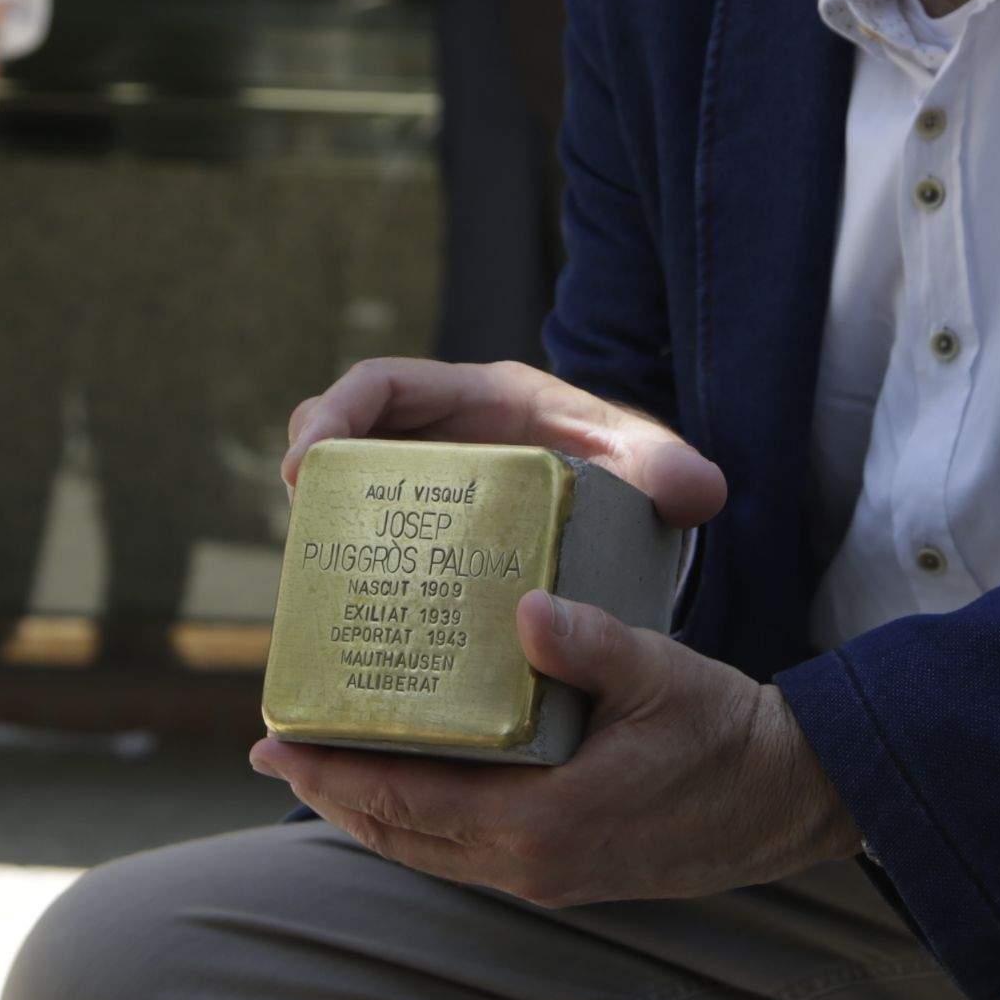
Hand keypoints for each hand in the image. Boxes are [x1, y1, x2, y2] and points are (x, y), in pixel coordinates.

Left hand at [253, 594, 857, 905]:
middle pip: (401, 837)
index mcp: (545, 823)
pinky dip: (417, 824)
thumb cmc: (726, 733)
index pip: (411, 803)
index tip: (279, 742)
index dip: (337, 774)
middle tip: (275, 748)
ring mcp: (545, 879)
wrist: (787, 799)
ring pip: (427, 853)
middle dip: (334, 794)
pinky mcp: (561, 875)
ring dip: (369, 813)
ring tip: (318, 768)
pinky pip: (461, 854)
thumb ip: (591, 645)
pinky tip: (403, 786)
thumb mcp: (661, 676)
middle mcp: (531, 867)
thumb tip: (525, 610)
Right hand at [280, 355, 731, 528]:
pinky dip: (343, 567)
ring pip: (341, 490)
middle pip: (340, 431)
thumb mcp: (648, 464)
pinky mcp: (420, 534)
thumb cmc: (628, 470)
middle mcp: (437, 435)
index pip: (384, 382)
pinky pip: (363, 540)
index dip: (335, 410)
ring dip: (318, 522)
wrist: (629, 512)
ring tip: (310, 573)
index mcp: (478, 398)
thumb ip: (674, 470)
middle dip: (308, 464)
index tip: (310, 455)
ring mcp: (421, 485)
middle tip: (301, 518)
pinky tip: (340, 618)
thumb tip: (698, 490)